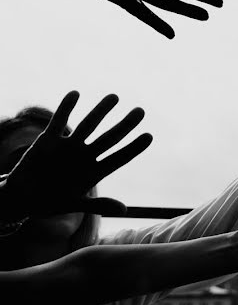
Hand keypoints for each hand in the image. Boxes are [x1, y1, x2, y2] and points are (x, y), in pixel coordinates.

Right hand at [0, 92, 151, 219]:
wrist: (21, 198)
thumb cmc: (50, 202)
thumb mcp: (73, 205)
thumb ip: (97, 205)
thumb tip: (124, 210)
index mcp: (94, 172)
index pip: (118, 158)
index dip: (133, 148)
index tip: (149, 136)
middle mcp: (85, 155)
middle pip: (109, 138)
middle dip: (124, 125)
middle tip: (141, 111)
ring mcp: (68, 146)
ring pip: (88, 126)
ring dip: (100, 112)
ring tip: (114, 97)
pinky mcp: (48, 141)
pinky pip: (58, 121)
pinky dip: (65, 108)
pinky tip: (75, 94)